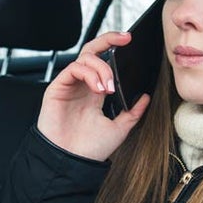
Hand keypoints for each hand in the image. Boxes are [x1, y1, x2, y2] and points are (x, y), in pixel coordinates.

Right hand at [36, 31, 151, 160]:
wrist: (72, 163)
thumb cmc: (90, 149)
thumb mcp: (120, 128)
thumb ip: (133, 112)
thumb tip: (145, 97)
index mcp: (95, 92)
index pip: (103, 61)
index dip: (114, 47)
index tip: (129, 41)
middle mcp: (82, 85)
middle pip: (91, 51)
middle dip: (107, 40)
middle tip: (123, 39)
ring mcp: (69, 86)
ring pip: (84, 58)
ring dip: (101, 68)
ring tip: (108, 87)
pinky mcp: (57, 89)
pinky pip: (72, 69)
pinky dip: (88, 73)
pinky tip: (98, 88)